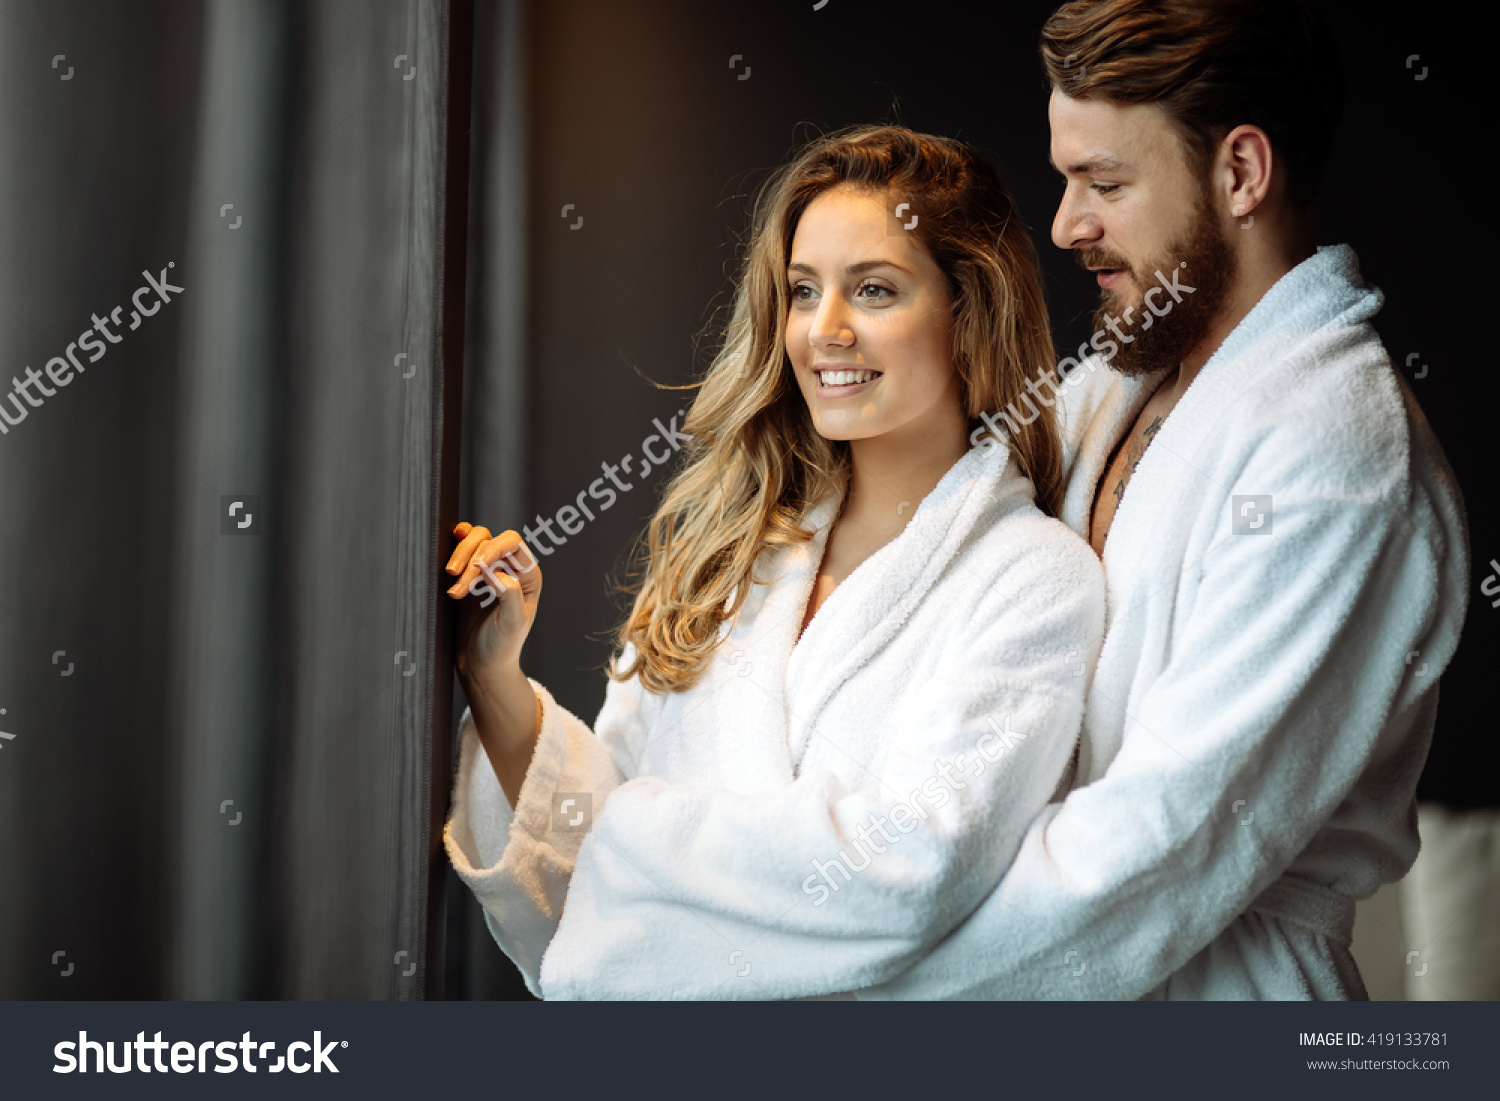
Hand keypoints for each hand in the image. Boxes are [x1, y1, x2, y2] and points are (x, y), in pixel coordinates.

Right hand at [445, 523, 542, 683]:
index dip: (492, 548)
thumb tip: (494, 569)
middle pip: (490, 539)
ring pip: (474, 542)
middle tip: (454, 576)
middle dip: (470, 553)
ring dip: (459, 555)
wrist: (481, 664)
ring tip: (450, 582)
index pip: (513, 544)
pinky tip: (448, 555)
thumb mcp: (512, 623)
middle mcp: (511, 569)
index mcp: (528, 577)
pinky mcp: (469, 576)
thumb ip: (509, 593)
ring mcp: (489, 570)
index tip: (473, 566)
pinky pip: (462, 551)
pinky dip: (454, 547)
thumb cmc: (501, 647)